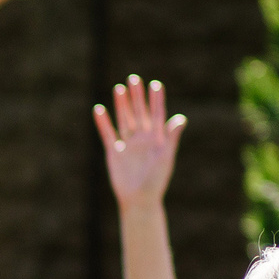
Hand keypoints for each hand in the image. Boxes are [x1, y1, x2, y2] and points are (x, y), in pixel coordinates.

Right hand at [92, 76, 187, 207]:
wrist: (139, 200)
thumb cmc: (156, 181)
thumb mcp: (166, 157)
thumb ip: (171, 138)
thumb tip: (180, 119)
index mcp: (157, 138)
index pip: (157, 114)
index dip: (156, 100)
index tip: (154, 84)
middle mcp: (143, 138)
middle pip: (139, 113)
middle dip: (137, 97)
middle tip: (133, 78)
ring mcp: (128, 145)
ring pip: (124, 120)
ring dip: (121, 105)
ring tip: (119, 89)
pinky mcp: (115, 153)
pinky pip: (108, 134)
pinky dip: (103, 123)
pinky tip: (99, 109)